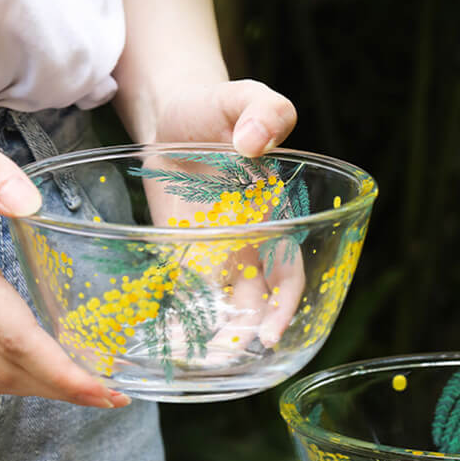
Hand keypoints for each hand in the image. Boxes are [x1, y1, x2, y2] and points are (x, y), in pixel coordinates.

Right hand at [0, 122, 130, 406]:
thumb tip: (27, 205)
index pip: (12, 337)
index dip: (60, 373)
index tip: (106, 391)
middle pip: (1, 369)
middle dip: (60, 390)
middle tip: (111, 395)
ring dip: (36, 388)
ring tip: (87, 387)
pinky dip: (11, 374)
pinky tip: (44, 367)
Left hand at [146, 81, 303, 352]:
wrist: (174, 112)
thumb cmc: (216, 105)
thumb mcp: (244, 97)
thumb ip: (264, 110)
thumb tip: (255, 142)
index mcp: (273, 219)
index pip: (287, 273)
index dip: (283, 306)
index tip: (270, 331)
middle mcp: (248, 245)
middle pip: (256, 302)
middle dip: (248, 334)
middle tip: (231, 360)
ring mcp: (214, 253)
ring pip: (223, 306)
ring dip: (217, 336)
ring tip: (202, 362)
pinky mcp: (182, 254)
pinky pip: (186, 293)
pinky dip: (182, 319)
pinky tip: (171, 343)